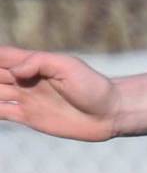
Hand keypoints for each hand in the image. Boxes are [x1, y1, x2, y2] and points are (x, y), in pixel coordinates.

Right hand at [0, 46, 118, 140]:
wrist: (110, 113)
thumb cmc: (93, 86)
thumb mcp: (68, 67)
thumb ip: (39, 63)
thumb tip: (14, 71)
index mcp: (31, 63)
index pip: (0, 55)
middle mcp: (23, 79)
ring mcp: (24, 98)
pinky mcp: (28, 117)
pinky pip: (1, 112)